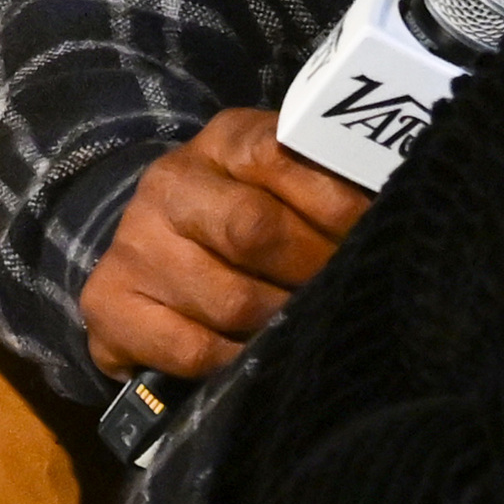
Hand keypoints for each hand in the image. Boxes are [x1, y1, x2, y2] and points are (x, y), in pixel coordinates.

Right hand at [77, 109, 373, 380]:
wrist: (153, 257)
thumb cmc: (244, 221)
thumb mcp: (285, 187)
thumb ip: (330, 189)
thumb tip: (396, 216)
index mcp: (223, 142)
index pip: (280, 155)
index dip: (335, 203)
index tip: (372, 235)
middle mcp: (170, 183)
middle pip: (253, 228)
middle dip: (311, 270)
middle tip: (345, 292)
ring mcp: (133, 244)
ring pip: (231, 300)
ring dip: (281, 324)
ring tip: (309, 328)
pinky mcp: (107, 303)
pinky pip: (191, 349)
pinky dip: (236, 361)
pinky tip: (258, 357)